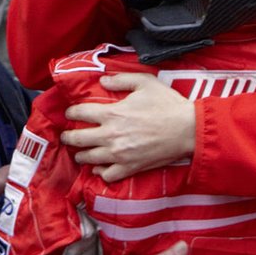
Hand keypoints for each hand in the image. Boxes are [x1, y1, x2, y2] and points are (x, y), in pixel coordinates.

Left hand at [63, 72, 196, 181]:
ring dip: (80, 154)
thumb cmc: (168, 104)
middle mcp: (110, 135)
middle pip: (77, 139)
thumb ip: (121, 79)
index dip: (71, 112)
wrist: (188, 129)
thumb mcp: (146, 82)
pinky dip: (99, 172)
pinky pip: (106, 175)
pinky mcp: (129, 168)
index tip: (70, 113)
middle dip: (68, 137)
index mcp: (112, 113)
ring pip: (88, 158)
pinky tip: (100, 167)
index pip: (80, 113)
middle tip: (67, 136)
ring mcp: (119, 154)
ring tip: (80, 152)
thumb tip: (102, 81)